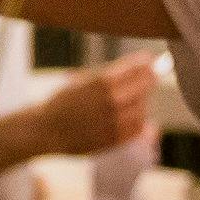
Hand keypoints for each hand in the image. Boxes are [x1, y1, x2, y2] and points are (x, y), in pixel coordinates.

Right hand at [12, 54, 156, 160]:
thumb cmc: (63, 103)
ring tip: (138, 97)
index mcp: (101, 82)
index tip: (150, 61)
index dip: (145, 64)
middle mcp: (110, 100)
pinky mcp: (114, 138)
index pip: (135, 69)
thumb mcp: (82, 81)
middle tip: (152, 76)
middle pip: (143, 87)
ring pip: (142, 108)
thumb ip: (108, 76)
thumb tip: (136, 67)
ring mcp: (114, 121)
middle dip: (149, 79)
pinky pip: (137, 129)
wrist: (47, 130)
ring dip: (142, 100)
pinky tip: (136, 116)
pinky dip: (140, 121)